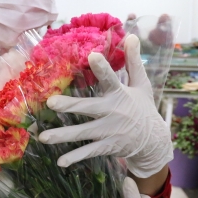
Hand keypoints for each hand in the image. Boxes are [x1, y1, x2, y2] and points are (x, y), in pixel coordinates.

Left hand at [38, 35, 172, 177]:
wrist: (154, 140)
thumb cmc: (142, 107)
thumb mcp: (142, 84)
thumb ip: (134, 61)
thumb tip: (133, 35)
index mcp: (119, 94)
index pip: (111, 78)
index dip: (102, 67)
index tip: (92, 55)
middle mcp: (112, 113)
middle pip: (88, 108)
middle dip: (70, 106)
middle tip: (51, 103)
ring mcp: (108, 131)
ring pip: (83, 133)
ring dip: (63, 135)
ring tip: (44, 137)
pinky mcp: (107, 146)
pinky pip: (88, 152)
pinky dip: (75, 157)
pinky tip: (60, 162)